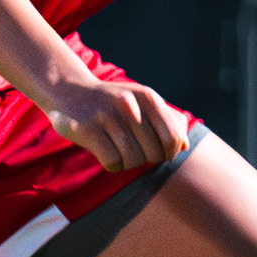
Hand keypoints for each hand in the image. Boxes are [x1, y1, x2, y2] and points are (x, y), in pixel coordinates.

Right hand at [44, 74, 188, 175]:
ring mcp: (106, 115)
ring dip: (129, 163)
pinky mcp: (86, 129)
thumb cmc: (115, 103)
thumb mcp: (144, 102)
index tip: (161, 154)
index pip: (173, 137)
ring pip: (134, 160)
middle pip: (154, 153)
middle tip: (137, 152)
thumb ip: (169, 120)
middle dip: (148, 159)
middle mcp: (129, 104)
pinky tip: (107, 154)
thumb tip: (185, 146)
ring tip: (120, 151)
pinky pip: (113, 162)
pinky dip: (113, 165)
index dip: (170, 153)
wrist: (71, 91)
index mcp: (147, 97)